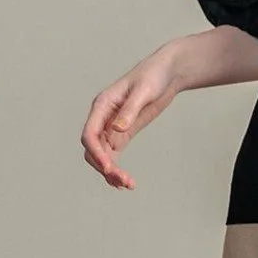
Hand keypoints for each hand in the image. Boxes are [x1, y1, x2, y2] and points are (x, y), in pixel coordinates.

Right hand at [80, 44, 178, 189]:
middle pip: (93, 148)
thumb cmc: (154, 76)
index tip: (109, 168)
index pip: (90, 134)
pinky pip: (113, 154)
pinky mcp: (123, 133)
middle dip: (104, 166)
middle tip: (123, 182)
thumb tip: (117, 129)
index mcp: (102, 105)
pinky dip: (115, 169)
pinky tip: (124, 182)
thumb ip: (130, 110)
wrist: (167, 72)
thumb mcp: (144, 91)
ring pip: (102, 155)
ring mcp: (111, 127)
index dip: (96, 153)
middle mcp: (102, 118)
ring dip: (110, 172)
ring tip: (128, 185)